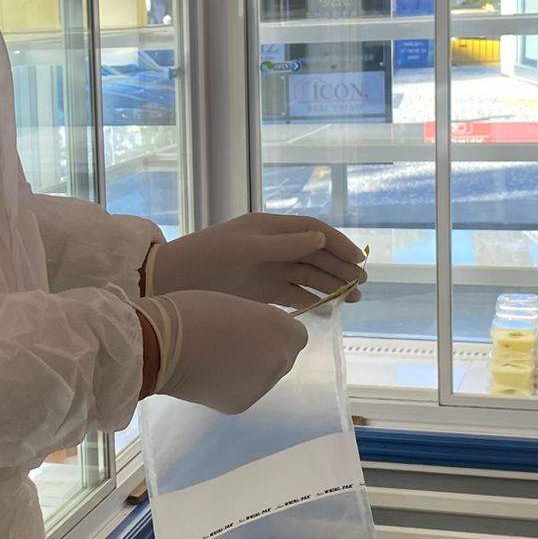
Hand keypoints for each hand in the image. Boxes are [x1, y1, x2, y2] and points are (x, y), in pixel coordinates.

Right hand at [137, 290, 306, 413]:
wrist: (160, 345)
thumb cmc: (193, 312)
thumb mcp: (237, 305)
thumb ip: (258, 323)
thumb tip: (261, 338)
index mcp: (280, 328)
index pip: (297, 336)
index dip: (277, 333)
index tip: (256, 329)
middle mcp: (279, 360)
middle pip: (284, 359)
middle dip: (265, 353)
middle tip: (234, 344)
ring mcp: (262, 386)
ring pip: (264, 378)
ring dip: (249, 370)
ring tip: (216, 360)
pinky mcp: (241, 404)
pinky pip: (244, 392)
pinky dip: (231, 386)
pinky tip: (209, 375)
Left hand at [147, 213, 365, 310]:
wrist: (174, 281)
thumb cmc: (209, 258)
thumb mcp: (248, 249)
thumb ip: (284, 245)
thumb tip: (321, 238)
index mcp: (271, 227)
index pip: (314, 231)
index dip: (338, 244)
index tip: (358, 260)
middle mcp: (274, 246)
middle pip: (316, 255)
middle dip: (340, 268)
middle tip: (362, 285)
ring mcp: (269, 269)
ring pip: (308, 276)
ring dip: (331, 286)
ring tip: (354, 299)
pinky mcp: (262, 291)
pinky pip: (294, 294)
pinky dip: (312, 301)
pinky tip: (329, 311)